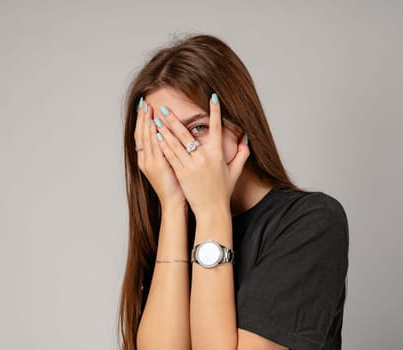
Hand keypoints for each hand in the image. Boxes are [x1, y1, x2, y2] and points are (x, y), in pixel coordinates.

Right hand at [134, 98, 185, 208]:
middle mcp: (144, 160)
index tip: (144, 107)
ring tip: (148, 108)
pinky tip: (155, 124)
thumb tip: (171, 138)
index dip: (142, 121)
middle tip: (143, 102)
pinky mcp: (157, 166)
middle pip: (141, 134)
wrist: (174, 203)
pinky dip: (153, 134)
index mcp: (146, 159)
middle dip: (142, 117)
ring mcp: (149, 163)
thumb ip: (167, 152)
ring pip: (145, 138)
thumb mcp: (168, 166)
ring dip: (146, 122)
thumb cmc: (175, 186)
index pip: (142, 136)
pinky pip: (154, 147)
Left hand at [153, 93, 249, 214]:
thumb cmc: (222, 191)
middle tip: (164, 108)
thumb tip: (246, 139)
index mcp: (218, 154)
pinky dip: (163, 145)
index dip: (215, 112)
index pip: (217, 128)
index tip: (213, 96)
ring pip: (176, 143)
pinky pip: (170, 156)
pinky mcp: (182, 174)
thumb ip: (242, 154)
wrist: (212, 210)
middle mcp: (204, 157)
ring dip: (165, 129)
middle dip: (175, 119)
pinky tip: (156, 136)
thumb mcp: (235, 172)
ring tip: (156, 119)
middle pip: (187, 133)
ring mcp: (192, 165)